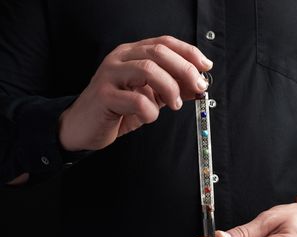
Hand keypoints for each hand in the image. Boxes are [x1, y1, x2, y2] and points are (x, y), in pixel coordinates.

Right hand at [59, 35, 212, 150]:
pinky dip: (151, 112)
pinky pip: (137, 100)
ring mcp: (110, 75)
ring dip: (170, 88)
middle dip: (185, 70)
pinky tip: (149, 117)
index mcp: (132, 54)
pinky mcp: (104, 95)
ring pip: (148, 70)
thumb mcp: (150, 96)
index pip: (165, 42)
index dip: (189, 52)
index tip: (206, 67)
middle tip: (197, 88)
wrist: (83, 126)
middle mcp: (120, 58)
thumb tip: (198, 85)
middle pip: (159, 52)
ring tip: (174, 105)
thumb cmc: (117, 109)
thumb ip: (171, 88)